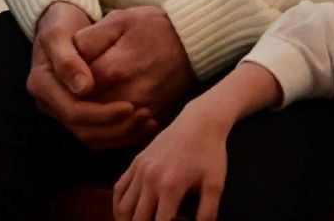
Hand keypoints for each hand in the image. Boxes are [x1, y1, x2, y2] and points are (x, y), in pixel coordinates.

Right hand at [28, 2, 148, 148]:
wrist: (63, 23)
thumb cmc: (62, 24)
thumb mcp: (59, 33)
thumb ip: (68, 60)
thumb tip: (83, 88)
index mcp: (42, 85)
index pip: (73, 111)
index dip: (102, 114)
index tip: (131, 106)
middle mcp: (49, 103)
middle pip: (83, 130)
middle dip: (116, 127)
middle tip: (145, 115)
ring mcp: (61, 111)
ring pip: (92, 137)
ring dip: (121, 134)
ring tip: (148, 121)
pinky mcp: (76, 115)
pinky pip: (99, 135)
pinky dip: (121, 134)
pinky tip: (143, 126)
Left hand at [75, 6, 196, 121]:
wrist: (192, 42)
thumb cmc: (152, 27)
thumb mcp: (118, 20)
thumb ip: (89, 40)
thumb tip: (69, 56)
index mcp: (115, 69)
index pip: (75, 90)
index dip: (66, 84)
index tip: (67, 72)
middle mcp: (130, 97)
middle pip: (86, 115)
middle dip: (74, 104)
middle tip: (74, 89)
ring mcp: (144, 112)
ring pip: (103, 132)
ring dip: (90, 122)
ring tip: (86, 102)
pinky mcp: (156, 121)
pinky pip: (124, 139)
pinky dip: (111, 133)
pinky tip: (105, 115)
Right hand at [113, 100, 229, 220]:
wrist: (198, 123)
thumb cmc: (210, 154)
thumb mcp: (215, 185)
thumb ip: (207, 213)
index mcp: (170, 187)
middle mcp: (150, 179)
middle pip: (137, 218)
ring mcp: (139, 169)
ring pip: (123, 206)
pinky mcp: (135, 162)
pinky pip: (119, 188)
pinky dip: (118, 205)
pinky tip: (124, 214)